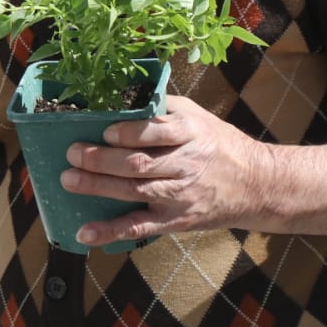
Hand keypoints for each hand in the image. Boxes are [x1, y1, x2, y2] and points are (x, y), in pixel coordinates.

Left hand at [60, 95, 271, 248]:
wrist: (258, 185)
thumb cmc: (217, 143)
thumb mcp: (196, 115)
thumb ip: (161, 105)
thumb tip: (118, 94)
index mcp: (191, 133)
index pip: (158, 133)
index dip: (130, 133)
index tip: (106, 131)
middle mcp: (186, 165)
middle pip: (140, 164)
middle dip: (102, 160)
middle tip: (72, 153)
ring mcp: (180, 196)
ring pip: (136, 192)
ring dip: (99, 188)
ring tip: (69, 181)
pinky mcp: (176, 220)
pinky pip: (141, 227)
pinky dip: (111, 231)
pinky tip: (86, 232)